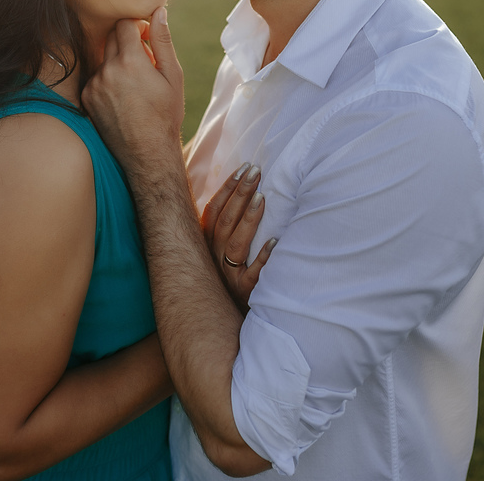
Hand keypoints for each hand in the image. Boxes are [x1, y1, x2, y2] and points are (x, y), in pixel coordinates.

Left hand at [83, 7, 184, 176]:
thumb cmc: (165, 114)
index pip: (125, 24)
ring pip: (103, 58)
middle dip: (126, 43)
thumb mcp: (172, 76)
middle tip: (144, 62)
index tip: (147, 38)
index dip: (138, 27)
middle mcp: (107, 70)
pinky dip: (107, 80)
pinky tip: (122, 98)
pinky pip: (96, 77)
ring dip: (117, 63)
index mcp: (131, 61)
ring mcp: (94, 84)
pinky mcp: (86, 98)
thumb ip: (162, 41)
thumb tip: (158, 11)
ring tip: (134, 86)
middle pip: (111, 38)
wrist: (148, 153)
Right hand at [202, 163, 276, 314]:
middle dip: (241, 193)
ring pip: (235, 242)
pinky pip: (253, 273)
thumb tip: (241, 188)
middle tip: (257, 171)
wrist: (230, 315)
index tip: (244, 168)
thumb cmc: (230, 274)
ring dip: (248, 219)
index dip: (228, 187)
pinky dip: (263, 257)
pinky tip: (275, 242)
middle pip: (226, 220)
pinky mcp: (245, 291)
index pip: (214, 209)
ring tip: (261, 198)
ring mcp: (228, 274)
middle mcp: (214, 255)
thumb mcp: (221, 249)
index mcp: (207, 242)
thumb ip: (226, 223)